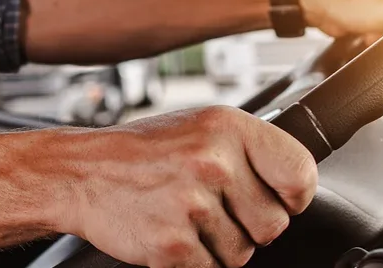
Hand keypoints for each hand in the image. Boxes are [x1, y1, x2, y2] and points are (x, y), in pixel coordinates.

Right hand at [51, 106, 316, 266]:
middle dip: (251, 226)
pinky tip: (173, 233)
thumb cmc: (148, 151)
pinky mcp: (172, 244)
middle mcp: (213, 162)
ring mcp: (192, 205)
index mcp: (229, 127)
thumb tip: (297, 185)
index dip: (295, 195)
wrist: (82, 172)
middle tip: (218, 210)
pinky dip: (194, 261)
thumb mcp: (204, 128)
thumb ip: (251, 151)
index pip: (300, 172)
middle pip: (274, 224)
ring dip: (220, 246)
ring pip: (242, 253)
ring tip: (188, 217)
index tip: (284, 199)